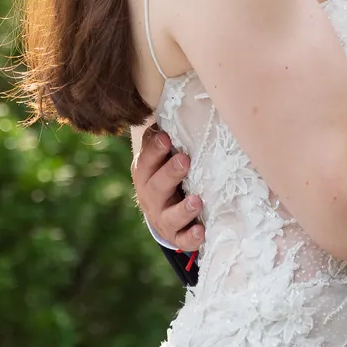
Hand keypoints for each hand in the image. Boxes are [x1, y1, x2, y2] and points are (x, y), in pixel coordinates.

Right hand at [132, 122, 202, 252]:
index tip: (167, 138)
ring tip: (197, 200)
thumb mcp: (161, 157)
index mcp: (145, 172)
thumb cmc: (166, 174)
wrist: (162, 213)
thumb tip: (181, 107)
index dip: (154, 149)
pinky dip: (191, 237)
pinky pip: (182, 239)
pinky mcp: (175, 235)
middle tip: (184, 160)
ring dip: (183, 208)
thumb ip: (165, 139)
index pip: (146, 160)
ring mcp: (162, 218)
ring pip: (169, 216)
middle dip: (170, 173)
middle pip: (156, 186)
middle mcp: (150, 196)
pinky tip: (201, 231)